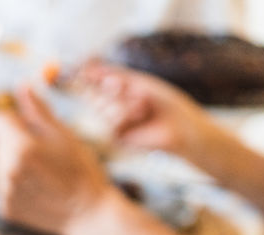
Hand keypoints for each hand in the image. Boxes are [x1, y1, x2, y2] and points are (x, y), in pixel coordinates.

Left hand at [0, 86, 116, 234]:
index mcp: (21, 147)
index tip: (27, 125)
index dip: (11, 118)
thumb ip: (37, 111)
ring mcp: (3, 192)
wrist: (88, 215)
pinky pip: (2, 185)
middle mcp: (6, 170)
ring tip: (43, 174)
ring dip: (14, 163)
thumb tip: (21, 86)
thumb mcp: (63, 134)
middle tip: (44, 154)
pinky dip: (15, 184)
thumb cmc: (81, 170)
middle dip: (15, 141)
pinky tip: (38, 189)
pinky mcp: (3, 208)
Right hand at [77, 61, 212, 158]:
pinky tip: (140, 116)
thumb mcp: (139, 82)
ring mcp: (113, 123)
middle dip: (110, 88)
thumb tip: (88, 67)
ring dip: (123, 103)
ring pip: (102, 108)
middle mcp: (112, 108)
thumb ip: (114, 75)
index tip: (82, 69)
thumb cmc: (165, 102)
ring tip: (143, 106)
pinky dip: (125, 116)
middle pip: (94, 95)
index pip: (94, 83)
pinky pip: (111, 123)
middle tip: (122, 87)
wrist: (182, 126)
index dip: (87, 76)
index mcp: (116, 93)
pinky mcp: (117, 137)